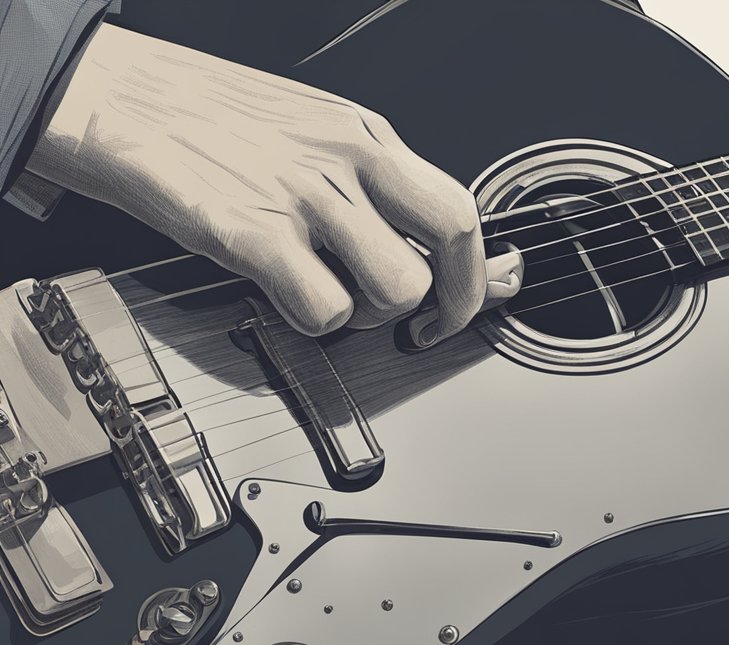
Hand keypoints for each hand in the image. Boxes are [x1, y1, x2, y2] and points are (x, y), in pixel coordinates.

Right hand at [26, 23, 498, 339]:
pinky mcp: (252, 234)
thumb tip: (417, 235)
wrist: (111, 94)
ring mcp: (303, 197)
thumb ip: (368, 181)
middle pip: (452, 239)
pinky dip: (314, 324)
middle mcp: (346, 163)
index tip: (473, 297)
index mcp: (365, 137)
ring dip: (374, 316)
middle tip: (425, 329)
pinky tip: (286, 301)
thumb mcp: (310, 130)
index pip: (459, 205)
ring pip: (396, 286)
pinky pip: (324, 309)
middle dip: (452, 302)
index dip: (480, 268)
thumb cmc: (204, 115)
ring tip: (336, 303)